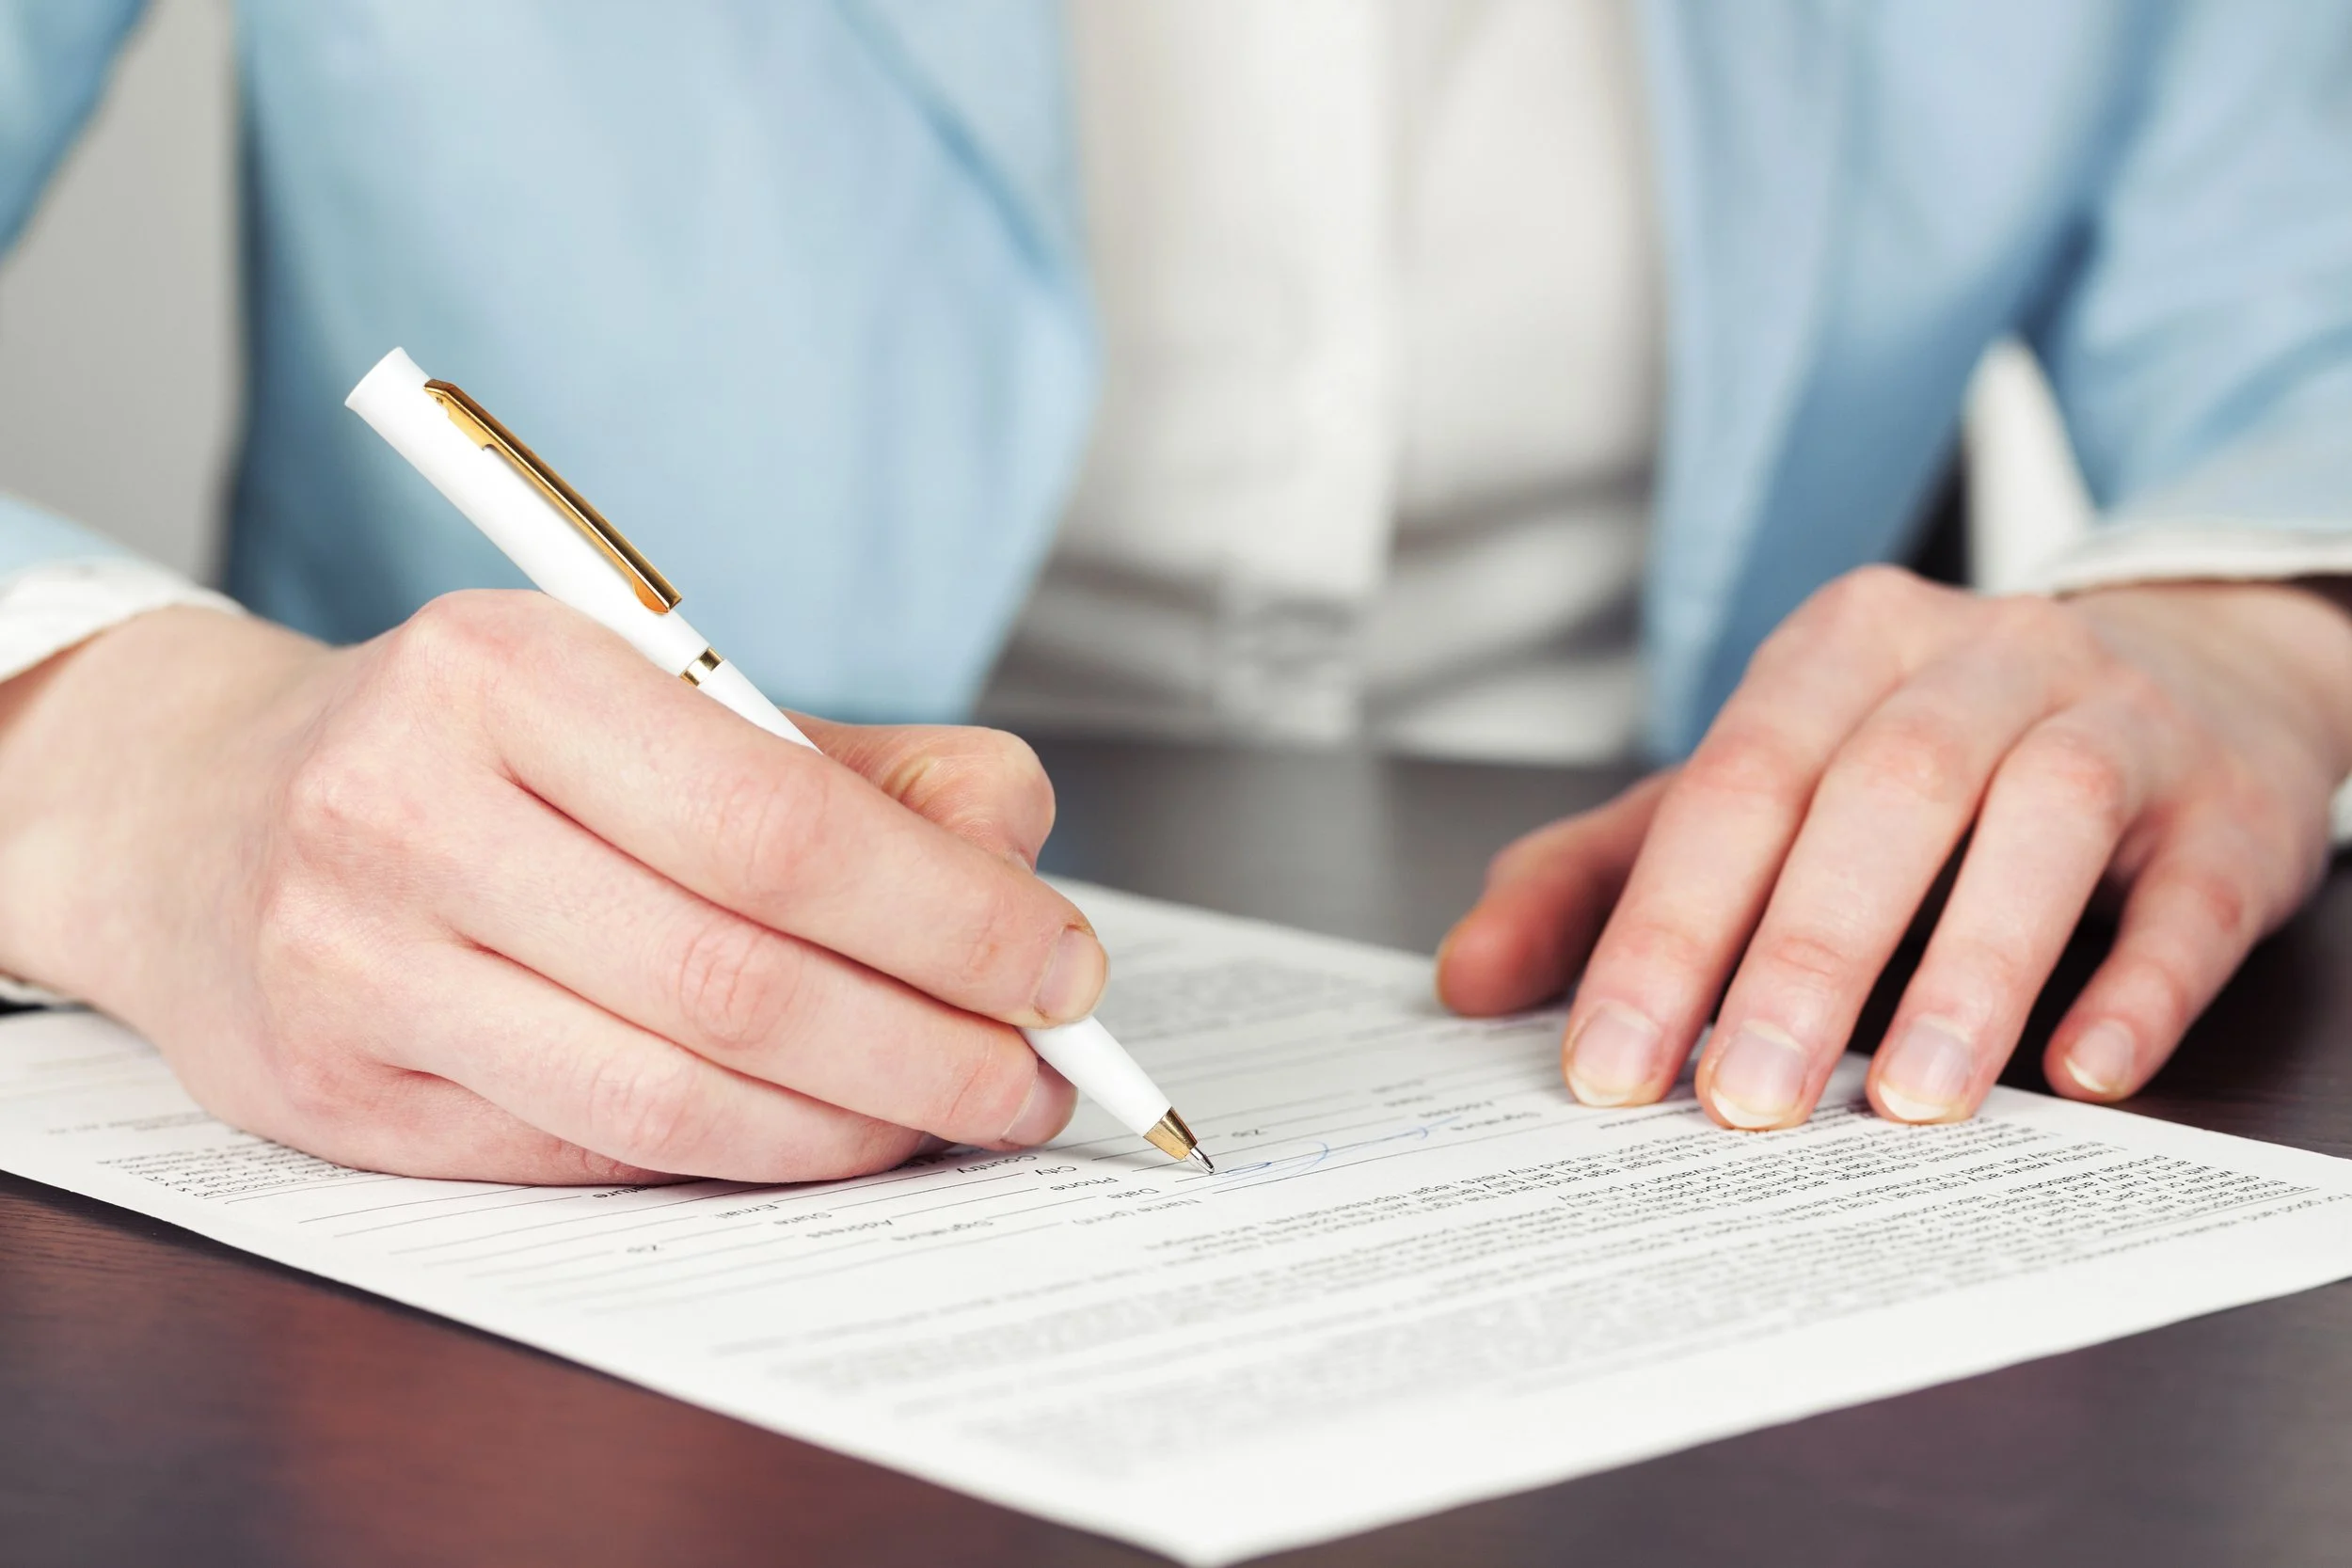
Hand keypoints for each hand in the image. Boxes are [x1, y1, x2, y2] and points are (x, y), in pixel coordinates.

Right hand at [0, 593, 1096, 1181]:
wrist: (200, 814)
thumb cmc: (473, 750)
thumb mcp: (658, 695)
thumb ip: (856, 767)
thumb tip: (1016, 849)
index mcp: (509, 670)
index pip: (779, 824)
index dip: (952, 917)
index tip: (1061, 967)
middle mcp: (409, 809)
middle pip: (738, 977)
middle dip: (932, 1046)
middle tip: (1037, 1075)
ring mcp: (358, 964)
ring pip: (669, 1096)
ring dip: (853, 1126)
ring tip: (954, 1113)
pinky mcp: (341, 1095)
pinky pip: (592, 1154)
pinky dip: (741, 1156)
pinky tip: (819, 1133)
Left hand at [1437, 568, 2351, 1128]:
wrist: (2182, 670)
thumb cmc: (1930, 755)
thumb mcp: (1760, 784)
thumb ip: (1607, 873)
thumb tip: (1466, 980)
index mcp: (1839, 648)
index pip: (1732, 786)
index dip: (1665, 929)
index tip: (1610, 1067)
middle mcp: (1979, 657)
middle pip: (1879, 793)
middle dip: (1801, 957)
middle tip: (1741, 1102)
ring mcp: (2117, 718)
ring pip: (2041, 818)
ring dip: (1968, 968)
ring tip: (1912, 1104)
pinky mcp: (2229, 803)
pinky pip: (2191, 889)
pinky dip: (2139, 980)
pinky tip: (2087, 1067)